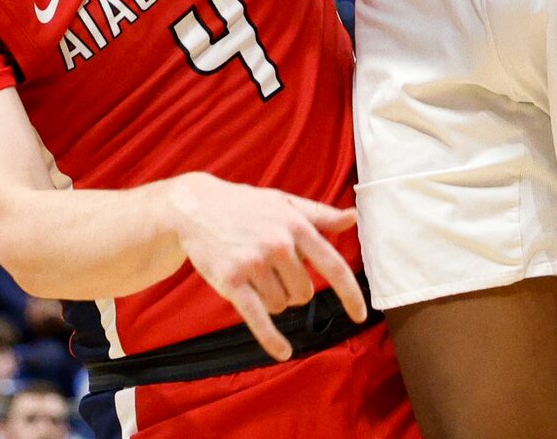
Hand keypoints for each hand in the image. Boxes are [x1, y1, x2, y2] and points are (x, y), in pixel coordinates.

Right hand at [160, 174, 368, 361]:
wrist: (196, 207)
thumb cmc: (246, 205)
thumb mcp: (284, 203)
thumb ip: (320, 215)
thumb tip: (353, 218)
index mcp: (297, 226)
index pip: (333, 266)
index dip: (350, 294)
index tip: (361, 315)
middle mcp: (279, 245)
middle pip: (303, 293)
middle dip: (292, 290)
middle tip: (272, 270)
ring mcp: (254, 263)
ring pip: (280, 305)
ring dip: (272, 299)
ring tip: (254, 274)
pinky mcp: (232, 281)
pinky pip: (258, 318)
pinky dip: (271, 339)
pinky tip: (283, 353)